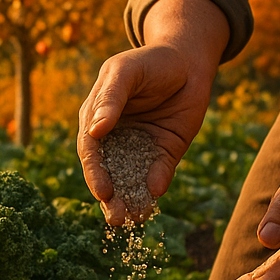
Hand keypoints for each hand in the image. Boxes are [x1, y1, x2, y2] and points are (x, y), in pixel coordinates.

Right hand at [77, 46, 211, 224]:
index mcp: (96, 120)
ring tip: (134, 219)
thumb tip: (95, 132)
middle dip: (112, 198)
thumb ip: (110, 99)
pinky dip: (157, 184)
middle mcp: (115, 139)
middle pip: (109, 173)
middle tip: (117, 219)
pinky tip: (156, 194)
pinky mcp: (164, 152)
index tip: (103, 192)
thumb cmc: (149, 61)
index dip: (95, 173)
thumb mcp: (125, 73)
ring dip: (131, 199)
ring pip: (132, 179)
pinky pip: (159, 173)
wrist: (188, 60)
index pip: (91, 152)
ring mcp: (140, 147)